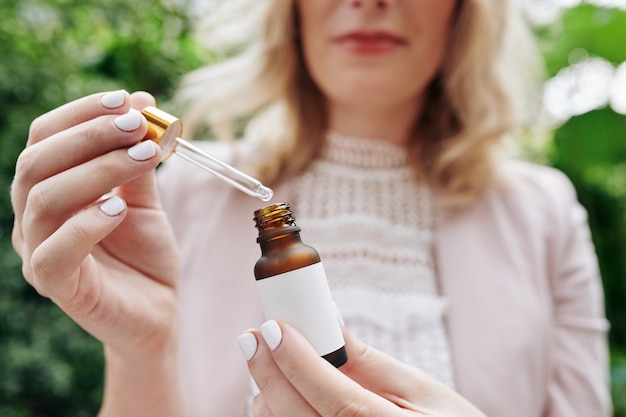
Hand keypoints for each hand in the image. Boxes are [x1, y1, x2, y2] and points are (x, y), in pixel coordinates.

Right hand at [11, 91, 179, 359]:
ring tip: (143, 157)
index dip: (82, 113)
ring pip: (44, 198)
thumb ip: (137, 163)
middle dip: (90, 134)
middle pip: (38, 161)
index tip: (129, 99)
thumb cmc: (145, 254)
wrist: (156, 310)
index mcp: (49, 190)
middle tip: (138, 124)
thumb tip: (142, 108)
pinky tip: (119, 209)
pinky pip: (54, 250)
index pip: (45, 138)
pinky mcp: (55, 285)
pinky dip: (86, 222)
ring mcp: (37, 251)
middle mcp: (34, 217)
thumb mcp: (144, 200)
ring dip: (98, 168)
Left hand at [239, 320, 485, 416]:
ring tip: (266, 359)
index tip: (274, 327)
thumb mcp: (423, 390)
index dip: (300, 363)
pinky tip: (278, 390)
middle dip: (269, 373)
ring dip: (268, 393)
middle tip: (253, 335)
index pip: (338, 401)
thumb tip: (327, 324)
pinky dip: (277, 412)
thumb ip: (370, 362)